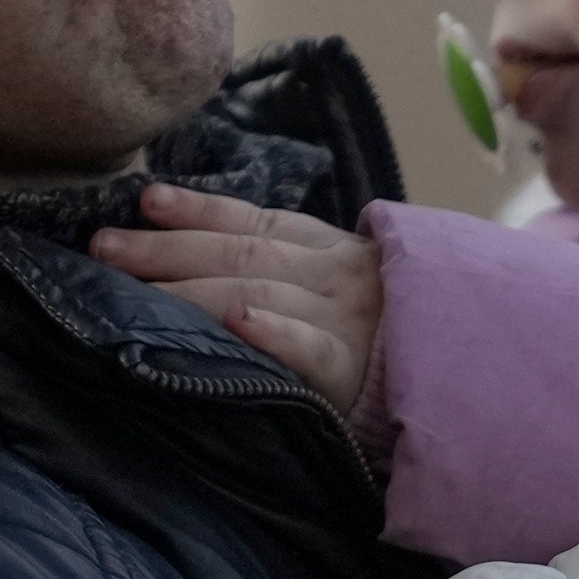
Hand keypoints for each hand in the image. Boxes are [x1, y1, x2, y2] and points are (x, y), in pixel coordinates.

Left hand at [94, 183, 381, 414]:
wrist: (477, 380)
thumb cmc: (408, 340)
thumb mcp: (364, 289)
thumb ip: (309, 271)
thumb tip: (231, 275)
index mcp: (335, 254)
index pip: (259, 222)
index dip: (200, 209)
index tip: (145, 199)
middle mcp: (336, 277)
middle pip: (240, 253)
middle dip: (166, 248)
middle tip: (102, 248)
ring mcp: (347, 321)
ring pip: (258, 290)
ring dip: (190, 283)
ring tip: (131, 279)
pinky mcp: (355, 372)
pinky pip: (312, 349)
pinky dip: (276, 333)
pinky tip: (238, 322)